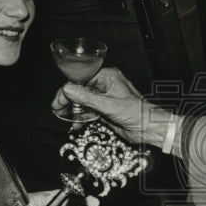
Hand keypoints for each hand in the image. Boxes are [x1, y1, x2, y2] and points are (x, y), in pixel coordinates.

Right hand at [53, 67, 169, 146]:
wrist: (149, 128)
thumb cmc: (137, 112)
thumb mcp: (108, 104)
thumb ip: (86, 98)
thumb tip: (68, 90)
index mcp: (108, 77)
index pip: (81, 79)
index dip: (68, 89)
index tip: (58, 100)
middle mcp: (105, 85)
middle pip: (80, 90)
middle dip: (68, 101)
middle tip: (57, 110)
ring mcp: (105, 98)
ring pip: (83, 102)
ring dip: (73, 110)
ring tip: (63, 117)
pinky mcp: (105, 110)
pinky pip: (89, 111)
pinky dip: (81, 117)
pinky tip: (76, 124)